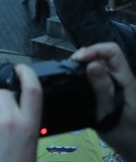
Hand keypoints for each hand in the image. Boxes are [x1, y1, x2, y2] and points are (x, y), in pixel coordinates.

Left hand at [0, 64, 40, 161]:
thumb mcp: (30, 146)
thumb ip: (24, 125)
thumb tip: (17, 113)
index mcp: (30, 125)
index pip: (33, 90)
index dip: (27, 74)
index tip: (21, 68)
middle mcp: (10, 119)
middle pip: (2, 93)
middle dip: (0, 99)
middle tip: (1, 116)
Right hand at [72, 42, 135, 158]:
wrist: (133, 148)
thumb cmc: (125, 132)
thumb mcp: (111, 112)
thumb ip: (103, 89)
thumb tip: (92, 63)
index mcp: (126, 80)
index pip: (113, 52)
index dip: (95, 50)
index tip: (77, 60)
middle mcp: (121, 78)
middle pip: (104, 55)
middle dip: (85, 56)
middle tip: (69, 68)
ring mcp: (116, 83)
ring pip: (99, 64)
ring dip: (83, 65)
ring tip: (70, 75)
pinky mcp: (109, 90)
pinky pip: (97, 75)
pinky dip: (84, 75)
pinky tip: (75, 83)